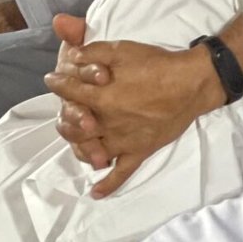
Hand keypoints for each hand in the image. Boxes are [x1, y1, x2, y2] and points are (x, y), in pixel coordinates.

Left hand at [47, 21, 223, 197]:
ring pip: (91, 151)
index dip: (57, 84)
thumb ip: (93, 52)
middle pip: (74, 126)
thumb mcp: (122, 49)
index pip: (68, 92)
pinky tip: (95, 192)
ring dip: (79, 145)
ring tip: (77, 137)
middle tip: (64, 110)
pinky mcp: (139, 152)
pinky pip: (121, 173)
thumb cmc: (156, 65)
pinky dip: (107, 185)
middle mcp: (107, 123)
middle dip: (64, 116)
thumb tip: (71, 56)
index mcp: (101, 97)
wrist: (190, 83)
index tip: (52, 80)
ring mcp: (123, 141)